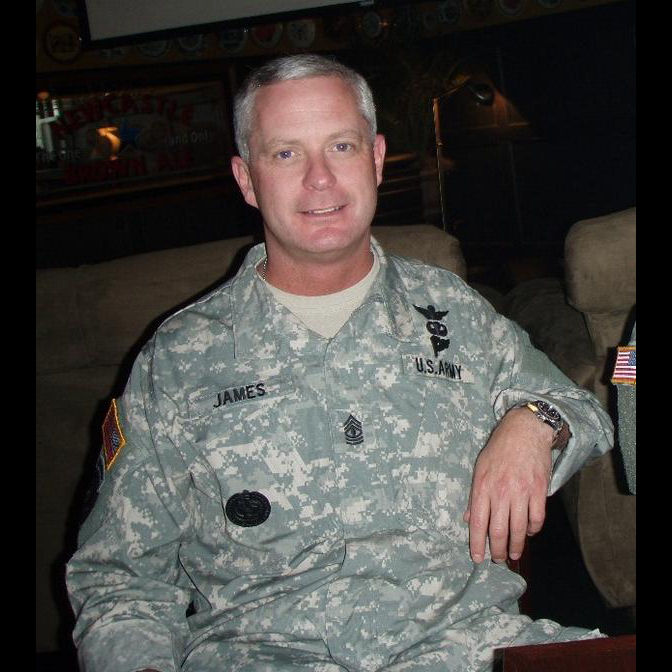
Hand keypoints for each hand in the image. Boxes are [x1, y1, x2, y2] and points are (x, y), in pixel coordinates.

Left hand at [463, 407, 554, 563]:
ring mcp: (521, 492)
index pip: (477, 523)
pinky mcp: (538, 491)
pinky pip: (536, 519)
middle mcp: (501, 492)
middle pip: (498, 531)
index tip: (477, 558)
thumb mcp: (480, 469)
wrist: (524, 431)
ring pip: (518, 529)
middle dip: (497, 551)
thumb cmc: (499, 450)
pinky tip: (529, 532)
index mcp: (483, 487)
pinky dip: (532, 530)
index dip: (477, 544)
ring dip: (516, 546)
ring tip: (514, 553)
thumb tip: (469, 519)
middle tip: (498, 560)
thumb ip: (475, 496)